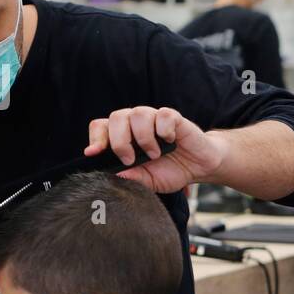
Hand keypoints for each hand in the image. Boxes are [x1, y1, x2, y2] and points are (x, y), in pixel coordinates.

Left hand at [85, 106, 229, 193]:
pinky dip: (164, 130)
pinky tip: (170, 141)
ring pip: (138, 113)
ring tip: (155, 154)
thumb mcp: (149, 181)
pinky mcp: (173, 117)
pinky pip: (163, 114)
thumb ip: (132, 178)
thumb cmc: (172, 171)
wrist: (199, 167)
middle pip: (116, 117)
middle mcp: (136, 124)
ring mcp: (154, 119)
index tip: (94, 153)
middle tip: (131, 159)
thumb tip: (115, 175)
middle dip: (120, 141)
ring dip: (144, 137)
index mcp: (125, 137)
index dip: (95, 138)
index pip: (101, 127)